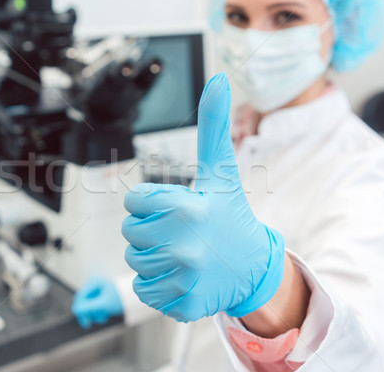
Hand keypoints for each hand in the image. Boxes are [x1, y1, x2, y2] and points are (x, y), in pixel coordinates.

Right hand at [72, 277, 123, 328]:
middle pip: (82, 302)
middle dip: (89, 313)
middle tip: (89, 324)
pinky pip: (92, 307)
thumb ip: (89, 308)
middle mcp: (93, 284)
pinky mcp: (98, 296)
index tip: (84, 322)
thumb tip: (75, 311)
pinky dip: (97, 312)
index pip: (80, 297)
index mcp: (93, 281)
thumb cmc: (121, 298)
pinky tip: (105, 315)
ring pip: (87, 306)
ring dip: (94, 314)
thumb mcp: (104, 304)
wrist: (132, 299)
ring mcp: (95, 290)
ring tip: (104, 316)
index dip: (81, 310)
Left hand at [121, 72, 284, 321]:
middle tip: (181, 231)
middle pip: (130, 232)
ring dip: (153, 256)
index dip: (151, 202)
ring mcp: (183, 279)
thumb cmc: (231, 216)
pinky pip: (144, 290)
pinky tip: (182, 275)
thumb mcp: (221, 172)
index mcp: (187, 209)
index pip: (134, 201)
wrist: (253, 267)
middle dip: (150, 228)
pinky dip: (158, 284)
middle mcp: (184, 245)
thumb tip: (218, 78)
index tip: (175, 207)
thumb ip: (213, 126)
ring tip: (182, 252)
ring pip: (135, 261)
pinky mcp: (181, 304)